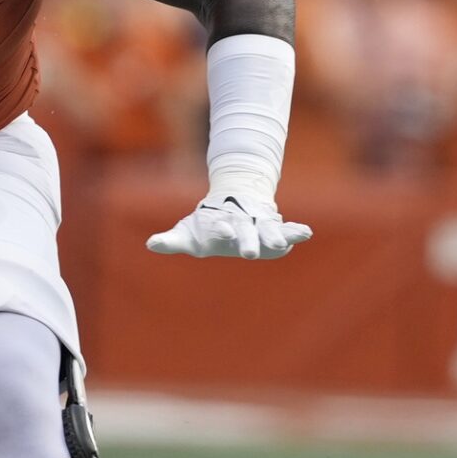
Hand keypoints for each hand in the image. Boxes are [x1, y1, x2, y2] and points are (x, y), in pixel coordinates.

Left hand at [146, 191, 312, 261]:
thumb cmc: (204, 226)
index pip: (218, 226)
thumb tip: (150, 243)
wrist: (231, 204)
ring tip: (282, 244)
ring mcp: (256, 224)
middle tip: (249, 254)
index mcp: (217, 225)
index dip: (220, 229)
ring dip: (273, 235)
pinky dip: (294, 231)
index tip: (223, 233)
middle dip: (246, 241)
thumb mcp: (187, 234)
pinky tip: (306, 233)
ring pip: (266, 229)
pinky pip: (285, 229)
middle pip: (243, 231)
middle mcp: (238, 223)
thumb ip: (171, 240)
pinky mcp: (272, 228)